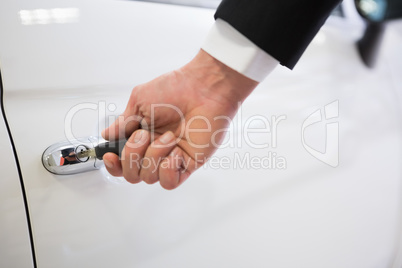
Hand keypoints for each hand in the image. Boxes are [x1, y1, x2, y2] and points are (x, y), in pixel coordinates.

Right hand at [102, 49, 257, 188]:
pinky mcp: (189, 163)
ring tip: (169, 137)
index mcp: (142, 136)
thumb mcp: (140, 101)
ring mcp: (171, 158)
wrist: (203, 88)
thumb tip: (107, 135)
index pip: (123, 162)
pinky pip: (170, 182)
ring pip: (149, 178)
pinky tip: (175, 150)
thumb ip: (123, 122)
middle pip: (132, 175)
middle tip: (144, 135)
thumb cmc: (175, 89)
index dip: (113, 165)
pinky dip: (167, 169)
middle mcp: (155, 150)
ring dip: (153, 157)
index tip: (110, 155)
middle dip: (132, 156)